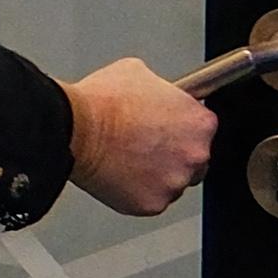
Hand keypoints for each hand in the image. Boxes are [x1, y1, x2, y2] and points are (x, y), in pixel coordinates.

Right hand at [66, 55, 221, 218]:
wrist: (74, 128)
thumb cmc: (102, 102)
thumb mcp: (140, 73)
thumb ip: (162, 89)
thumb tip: (156, 93)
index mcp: (200, 122)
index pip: (202, 129)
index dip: (179, 127)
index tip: (165, 128)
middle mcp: (196, 154)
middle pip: (194, 159)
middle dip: (172, 154)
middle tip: (144, 146)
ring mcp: (175, 181)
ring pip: (172, 182)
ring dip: (155, 175)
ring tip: (127, 160)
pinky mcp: (153, 204)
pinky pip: (149, 201)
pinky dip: (136, 192)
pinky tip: (119, 174)